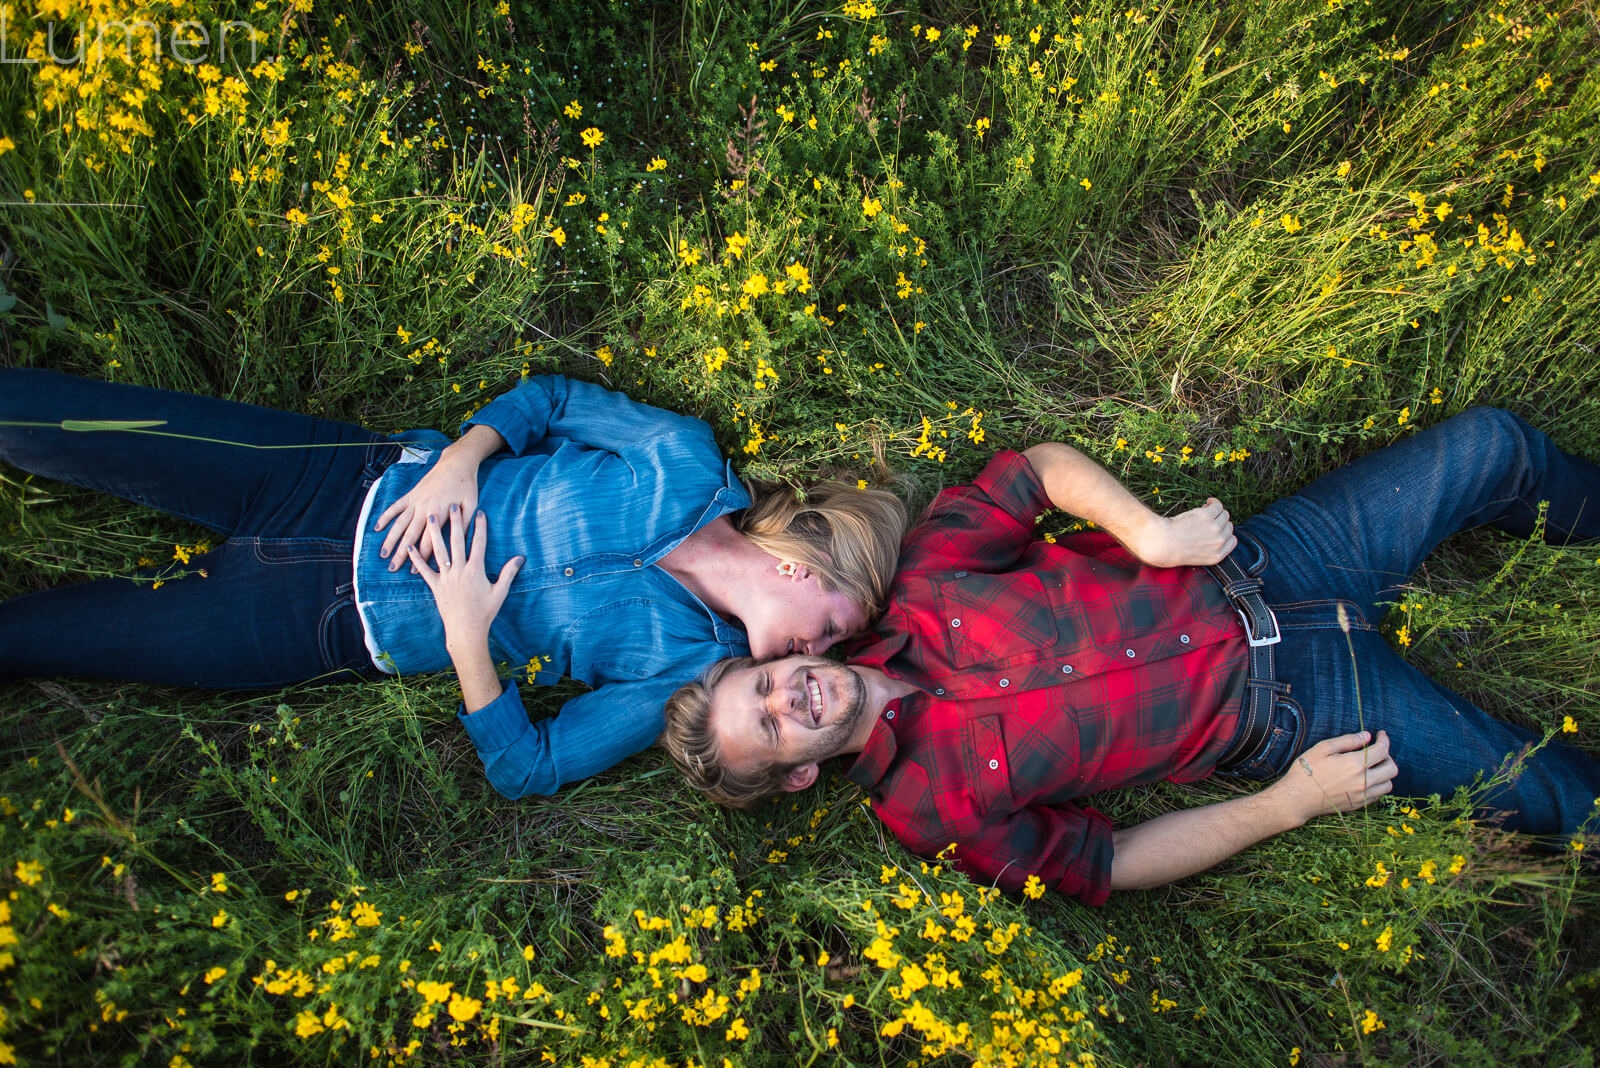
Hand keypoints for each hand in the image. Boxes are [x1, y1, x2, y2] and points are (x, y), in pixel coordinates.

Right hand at [374, 445, 481, 571]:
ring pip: (400, 523)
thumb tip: (462, 543)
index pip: (429, 541)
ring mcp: (416, 501)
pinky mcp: (411, 494)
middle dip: (401, 554)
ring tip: (382, 553)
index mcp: (440, 514)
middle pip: (410, 536)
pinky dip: (385, 516)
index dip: (422, 557)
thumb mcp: (471, 505)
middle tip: (392, 568)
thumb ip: (464, 524)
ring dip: (390, 539)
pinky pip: (395, 507)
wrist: (456, 463)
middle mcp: (424, 509)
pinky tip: (377, 527)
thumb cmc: (466, 485)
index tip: (414, 572)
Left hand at [406, 506, 521, 648]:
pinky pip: (423, 570)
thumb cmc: (484, 612)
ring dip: (434, 533)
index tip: (479, 512)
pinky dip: (416, 558)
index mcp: (476, 570)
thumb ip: (509, 573)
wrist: (466, 630)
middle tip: (451, 505)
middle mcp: (459, 570)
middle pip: (457, 541)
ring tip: (430, 517)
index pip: (479, 543)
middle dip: (455, 522)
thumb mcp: (500, 592)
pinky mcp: (435, 586)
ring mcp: (445, 578)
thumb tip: (520, 557)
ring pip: (438, 551)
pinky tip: (409, 546)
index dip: (479, 527)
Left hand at [1134, 498, 1236, 567]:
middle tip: (1206, 518)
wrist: (1162, 543)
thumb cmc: (1173, 549)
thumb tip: (1216, 530)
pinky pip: (1217, 505)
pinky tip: (1207, 502)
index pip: (1232, 541)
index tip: (1217, 528)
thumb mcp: (1196, 555)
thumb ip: (1208, 547)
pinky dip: (1213, 502)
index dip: (1225, 532)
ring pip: (1224, 514)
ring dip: (1216, 510)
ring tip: (1205, 509)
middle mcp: (1219, 542)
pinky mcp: (1207, 516)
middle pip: (1228, 526)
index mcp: (1217, 556)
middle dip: (1218, 521)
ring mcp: (1215, 528)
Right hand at [1273, 731, 1396, 822]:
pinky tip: (1365, 779)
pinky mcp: (1358, 805)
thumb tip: (1366, 736)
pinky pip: (1378, 795)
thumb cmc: (1306, 771)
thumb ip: (1347, 741)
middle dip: (1387, 756)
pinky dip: (1377, 786)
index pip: (1382, 750)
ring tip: (1372, 767)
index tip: (1381, 734)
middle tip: (1377, 751)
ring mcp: (1362, 795)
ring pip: (1388, 784)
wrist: (1297, 799)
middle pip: (1392, 769)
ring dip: (1385, 773)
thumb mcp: (1323, 748)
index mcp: (1355, 764)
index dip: (1384, 740)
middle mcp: (1363, 781)